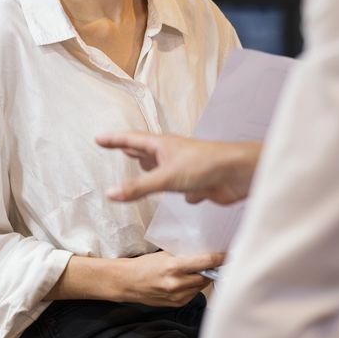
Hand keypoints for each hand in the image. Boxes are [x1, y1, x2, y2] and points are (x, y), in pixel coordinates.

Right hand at [96, 132, 260, 204]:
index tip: (99, 139)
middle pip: (147, 151)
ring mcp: (186, 169)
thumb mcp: (165, 178)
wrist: (239, 174)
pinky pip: (185, 188)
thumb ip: (138, 188)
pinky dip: (182, 193)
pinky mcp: (199, 184)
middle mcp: (173, 155)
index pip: (131, 140)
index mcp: (162, 146)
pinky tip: (185, 198)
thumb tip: (110, 194)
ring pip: (165, 170)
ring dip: (154, 172)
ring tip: (143, 169)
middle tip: (119, 148)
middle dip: (132, 150)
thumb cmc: (205, 166)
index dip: (114, 140)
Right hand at [109, 251, 225, 306]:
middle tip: (212, 263)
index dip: (220, 258)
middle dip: (210, 269)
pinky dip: (192, 287)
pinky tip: (183, 282)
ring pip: (201, 286)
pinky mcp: (177, 304)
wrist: (128, 283)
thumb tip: (203, 254)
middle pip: (206, 276)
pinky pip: (193, 294)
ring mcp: (177, 296)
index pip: (205, 263)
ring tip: (192, 272)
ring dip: (201, 279)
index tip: (228, 255)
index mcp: (174, 267)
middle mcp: (177, 284)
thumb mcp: (164, 255)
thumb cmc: (143, 266)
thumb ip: (183, 256)